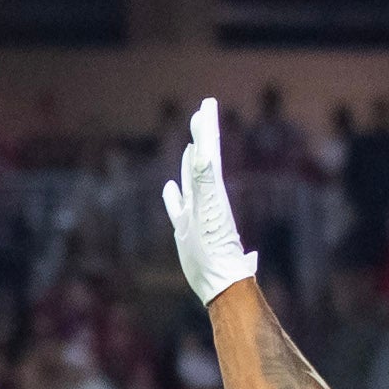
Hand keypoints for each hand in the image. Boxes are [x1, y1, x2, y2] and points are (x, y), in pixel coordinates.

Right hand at [162, 100, 254, 306]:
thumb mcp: (206, 212)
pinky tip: (169, 187)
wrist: (219, 283)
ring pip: (192, 179)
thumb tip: (205, 152)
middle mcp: (205, 197)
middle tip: (204, 110)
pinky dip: (174, 193)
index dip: (207, 129)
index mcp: (212, 189)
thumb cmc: (214, 250)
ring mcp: (196, 212)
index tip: (207, 105)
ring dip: (192, 160)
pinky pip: (179, 204)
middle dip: (203, 134)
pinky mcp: (187, 228)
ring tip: (192, 143)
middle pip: (204, 159)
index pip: (209, 151)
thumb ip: (204, 181)